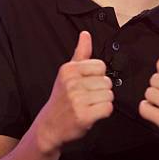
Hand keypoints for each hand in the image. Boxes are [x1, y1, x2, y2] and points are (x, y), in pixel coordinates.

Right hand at [36, 31, 113, 152]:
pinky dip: (104, 112)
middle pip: (107, 82)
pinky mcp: (83, 116)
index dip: (98, 76)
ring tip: (89, 105)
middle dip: (101, 91)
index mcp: (69, 70)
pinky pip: (108, 108)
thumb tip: (85, 34)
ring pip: (109, 95)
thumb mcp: (67, 73)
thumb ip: (80, 53)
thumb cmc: (61, 98)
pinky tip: (92, 113)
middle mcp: (72, 83)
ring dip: (103, 102)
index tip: (87, 83)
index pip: (101, 66)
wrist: (49, 125)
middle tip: (87, 97)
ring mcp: (77, 100)